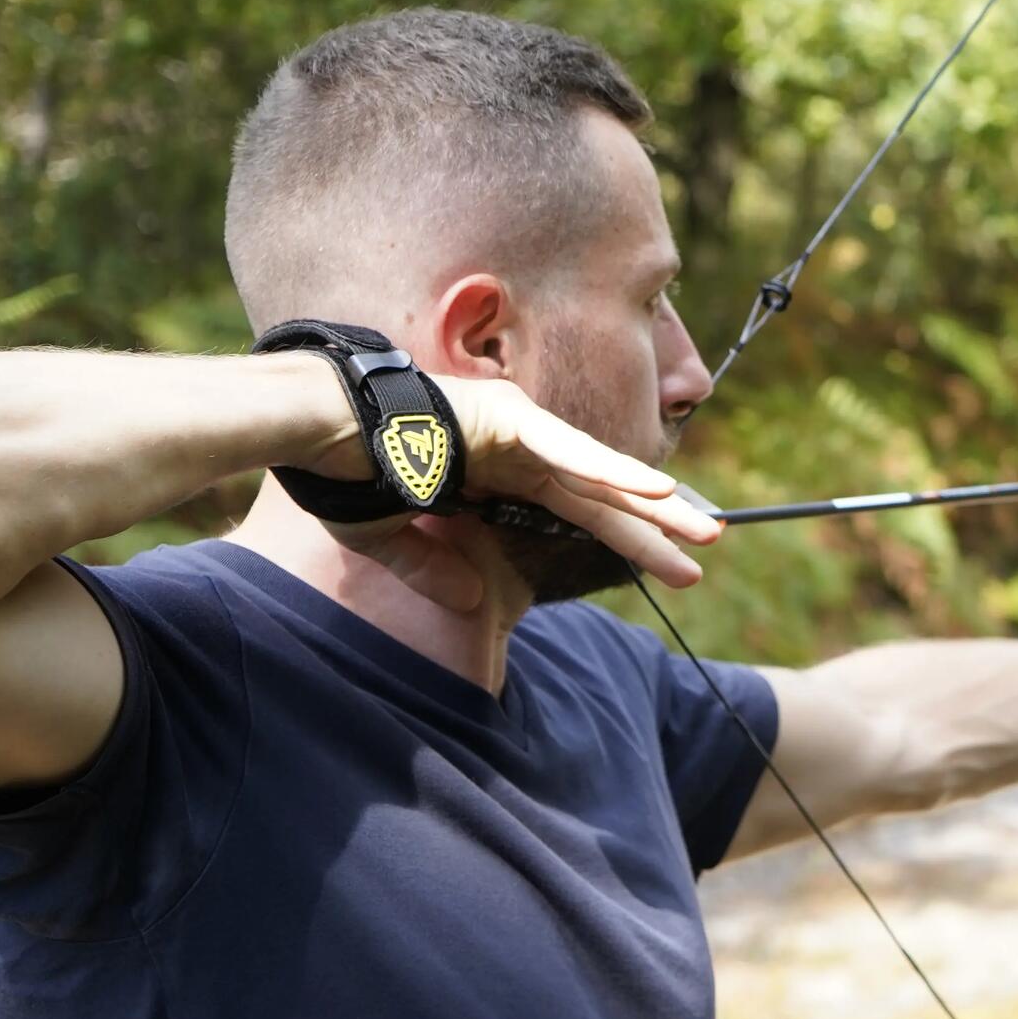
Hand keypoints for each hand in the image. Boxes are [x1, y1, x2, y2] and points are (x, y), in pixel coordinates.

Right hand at [305, 371, 720, 595]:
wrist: (310, 430)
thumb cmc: (346, 475)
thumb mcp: (394, 538)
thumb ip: (435, 566)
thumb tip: (473, 598)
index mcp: (498, 470)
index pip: (577, 508)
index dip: (625, 536)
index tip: (669, 564)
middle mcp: (517, 445)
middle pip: (602, 492)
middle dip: (656, 524)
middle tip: (707, 551)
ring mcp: (514, 428)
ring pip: (598, 472)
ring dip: (654, 503)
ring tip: (704, 531)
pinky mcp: (503, 420)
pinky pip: (567, 453)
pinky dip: (610, 471)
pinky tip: (656, 491)